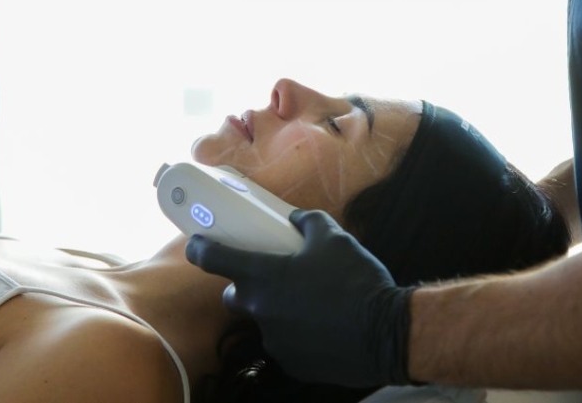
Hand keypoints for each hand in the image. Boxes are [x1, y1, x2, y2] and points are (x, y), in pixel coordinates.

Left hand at [185, 209, 414, 387]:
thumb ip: (308, 223)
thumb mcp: (335, 239)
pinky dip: (297, 336)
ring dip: (277, 312)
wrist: (386, 332)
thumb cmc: (357, 281)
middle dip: (244, 288)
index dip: (199, 249)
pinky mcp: (290, 363)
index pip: (212, 259)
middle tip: (270, 280)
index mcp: (264, 275)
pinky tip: (322, 328)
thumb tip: (296, 218)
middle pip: (233, 297)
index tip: (195, 244)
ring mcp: (273, 340)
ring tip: (310, 306)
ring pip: (263, 322)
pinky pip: (285, 345)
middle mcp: (261, 309)